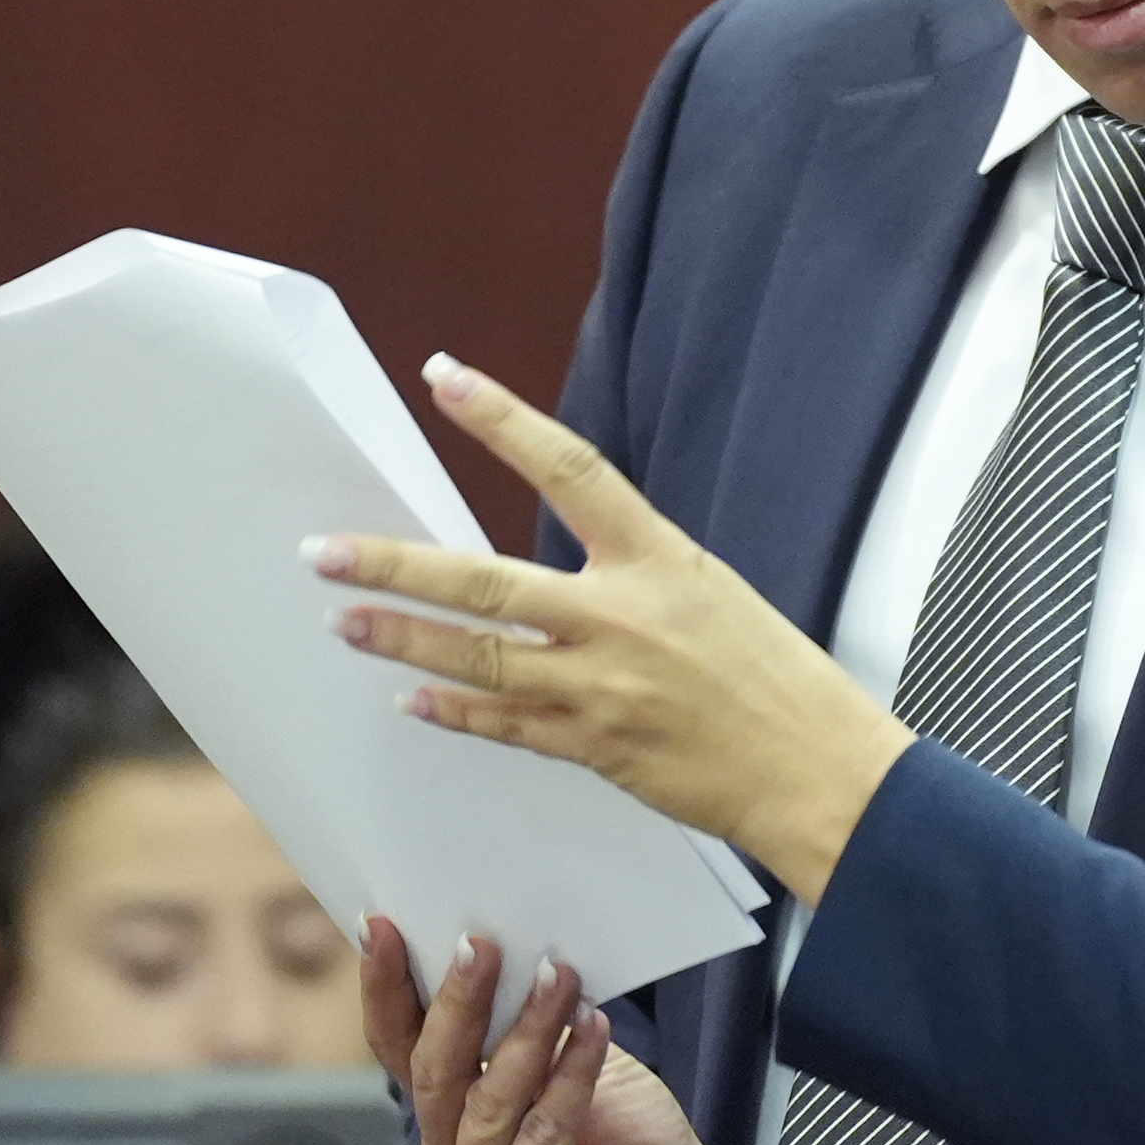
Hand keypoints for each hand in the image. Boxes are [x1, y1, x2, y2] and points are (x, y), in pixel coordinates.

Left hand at [312, 356, 912, 899]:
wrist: (817, 769)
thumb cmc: (775, 677)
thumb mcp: (710, 593)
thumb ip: (629, 577)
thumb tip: (549, 577)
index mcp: (660, 558)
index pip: (568, 469)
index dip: (502, 420)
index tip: (443, 376)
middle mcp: (622, 616)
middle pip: (486, 582)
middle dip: (397, 567)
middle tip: (327, 553)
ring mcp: (603, 687)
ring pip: (479, 659)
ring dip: (403, 641)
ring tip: (344, 624)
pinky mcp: (596, 748)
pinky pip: (507, 726)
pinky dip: (455, 711)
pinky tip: (412, 698)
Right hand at [379, 917, 763, 1144]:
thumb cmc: (625, 1128)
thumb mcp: (568, 1054)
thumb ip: (524, 1019)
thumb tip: (506, 944)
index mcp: (445, 1114)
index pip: (399, 1046)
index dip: (385, 987)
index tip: (382, 925)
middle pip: (433, 1070)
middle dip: (455, 1001)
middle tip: (480, 943)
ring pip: (489, 1100)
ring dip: (528, 1029)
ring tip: (560, 975)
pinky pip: (544, 1133)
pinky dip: (572, 1075)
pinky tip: (597, 1030)